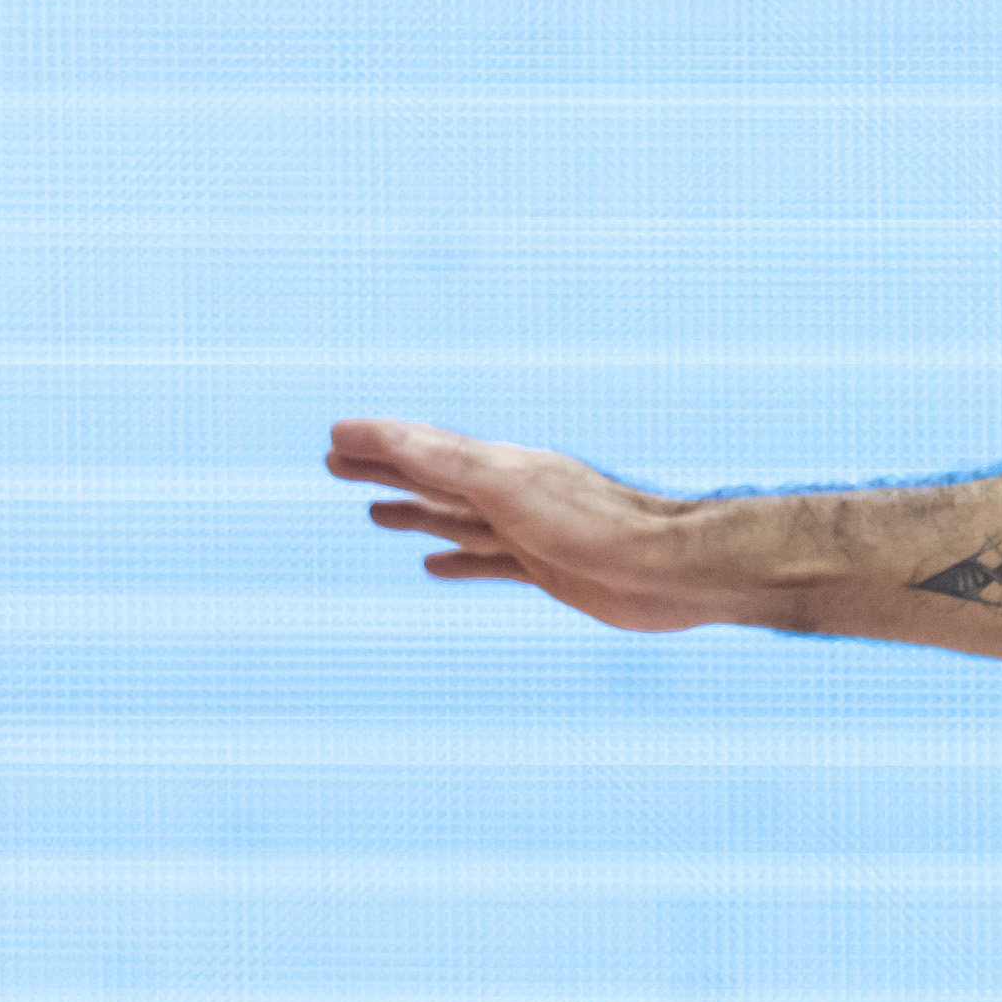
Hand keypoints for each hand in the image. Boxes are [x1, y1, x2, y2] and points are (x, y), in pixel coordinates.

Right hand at [328, 419, 786, 632]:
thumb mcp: (504, 484)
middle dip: (385, 472)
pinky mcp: (547, 571)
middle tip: (334, 464)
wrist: (668, 570)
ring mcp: (528, 533)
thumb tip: (359, 430)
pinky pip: (488, 562)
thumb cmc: (594, 524)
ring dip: (415, 513)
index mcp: (497, 467)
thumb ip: (436, 458)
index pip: (422, 450)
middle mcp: (509, 494)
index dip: (376, 444)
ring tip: (374, 512)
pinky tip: (435, 565)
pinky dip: (458, 560)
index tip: (334, 437)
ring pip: (456, 519)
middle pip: (432, 480)